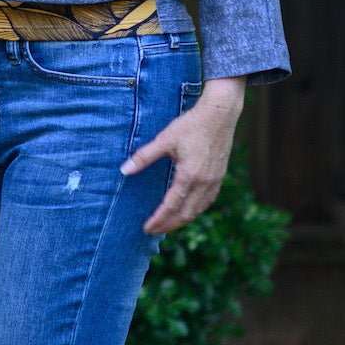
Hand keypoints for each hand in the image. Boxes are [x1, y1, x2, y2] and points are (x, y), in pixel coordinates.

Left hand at [121, 77, 245, 234]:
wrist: (220, 113)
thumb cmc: (192, 124)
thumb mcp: (165, 139)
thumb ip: (144, 156)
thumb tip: (124, 170)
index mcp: (189, 175)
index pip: (171, 206)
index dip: (158, 219)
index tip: (146, 228)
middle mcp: (204, 182)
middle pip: (186, 214)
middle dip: (169, 225)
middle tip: (154, 231)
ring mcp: (215, 180)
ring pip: (199, 210)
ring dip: (183, 220)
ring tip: (168, 224)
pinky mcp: (220, 176)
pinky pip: (208, 201)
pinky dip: (196, 210)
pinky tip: (188, 210)